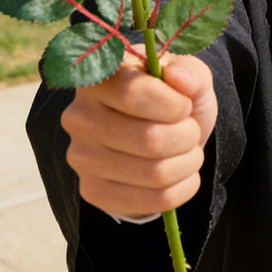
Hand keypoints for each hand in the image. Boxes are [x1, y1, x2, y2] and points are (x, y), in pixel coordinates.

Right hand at [61, 52, 216, 218]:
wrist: (160, 135)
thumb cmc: (172, 98)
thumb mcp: (188, 75)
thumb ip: (190, 71)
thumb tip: (179, 78)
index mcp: (101, 78)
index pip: (134, 93)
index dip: (174, 104)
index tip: (185, 105)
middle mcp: (80, 117)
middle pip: (149, 139)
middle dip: (187, 136)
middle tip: (191, 129)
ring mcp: (82, 157)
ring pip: (155, 172)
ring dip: (188, 162)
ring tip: (188, 150)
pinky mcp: (92, 191)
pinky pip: (153, 201)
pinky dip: (182, 188)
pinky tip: (181, 174)